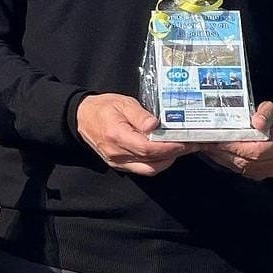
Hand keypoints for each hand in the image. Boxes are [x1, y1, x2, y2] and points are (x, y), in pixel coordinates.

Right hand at [76, 93, 197, 175]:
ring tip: (181, 148)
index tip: (185, 141)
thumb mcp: (122, 103)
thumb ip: (139, 114)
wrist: (82, 118)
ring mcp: (118, 163)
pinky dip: (157, 162)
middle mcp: (117, 154)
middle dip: (173, 155)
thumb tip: (155, 124)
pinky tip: (166, 152)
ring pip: (149, 169)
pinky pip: (142, 169)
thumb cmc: (103, 107)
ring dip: (167, 161)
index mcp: (117, 136)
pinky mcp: (120, 166)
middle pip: (151, 163)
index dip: (168, 147)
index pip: (147, 148)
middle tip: (190, 144)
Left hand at [202, 101, 272, 180]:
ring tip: (205, 145)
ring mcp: (264, 171)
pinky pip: (236, 169)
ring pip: (237, 166)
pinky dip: (223, 160)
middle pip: (243, 160)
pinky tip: (212, 151)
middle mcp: (272, 163)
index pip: (255, 152)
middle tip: (205, 141)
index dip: (236, 147)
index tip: (220, 140)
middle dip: (222, 151)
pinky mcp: (255, 174)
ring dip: (219, 156)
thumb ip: (265, 114)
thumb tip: (257, 122)